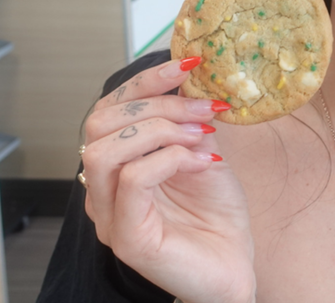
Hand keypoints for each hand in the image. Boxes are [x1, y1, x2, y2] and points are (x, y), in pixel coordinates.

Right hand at [82, 57, 256, 302]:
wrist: (233, 270)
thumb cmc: (216, 219)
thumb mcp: (205, 155)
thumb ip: (189, 122)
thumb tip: (194, 79)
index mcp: (117, 166)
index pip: (110, 109)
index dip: (144, 81)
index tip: (186, 64)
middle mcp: (103, 190)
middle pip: (100, 123)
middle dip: (156, 103)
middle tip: (203, 108)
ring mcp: (109, 215)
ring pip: (106, 151)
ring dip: (161, 129)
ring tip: (202, 134)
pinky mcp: (127, 237)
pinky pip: (132, 181)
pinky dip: (170, 159)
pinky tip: (203, 160)